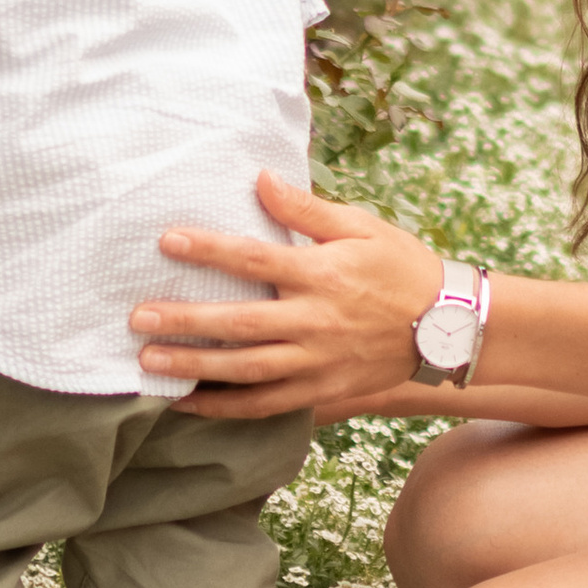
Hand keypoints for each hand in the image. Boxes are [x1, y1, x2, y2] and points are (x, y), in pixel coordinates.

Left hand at [131, 172, 442, 417]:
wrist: (448, 327)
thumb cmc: (400, 267)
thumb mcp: (360, 227)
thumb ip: (306, 209)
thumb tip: (261, 180)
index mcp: (322, 274)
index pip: (253, 259)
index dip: (208, 250)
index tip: (166, 242)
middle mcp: (315, 321)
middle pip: (239, 323)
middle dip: (186, 321)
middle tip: (138, 318)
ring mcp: (317, 362)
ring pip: (246, 371)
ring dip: (195, 368)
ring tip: (149, 363)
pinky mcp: (322, 391)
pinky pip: (266, 405)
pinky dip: (224, 407)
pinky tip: (187, 403)